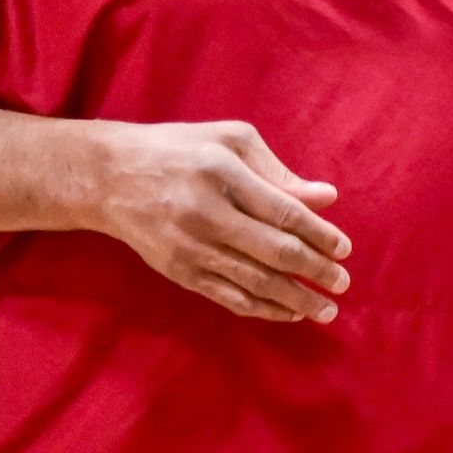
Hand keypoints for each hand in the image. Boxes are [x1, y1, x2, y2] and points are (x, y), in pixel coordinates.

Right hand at [89, 120, 348, 322]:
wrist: (108, 177)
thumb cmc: (180, 150)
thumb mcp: (229, 140)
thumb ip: (279, 171)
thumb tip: (326, 198)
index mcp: (221, 173)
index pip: (284, 212)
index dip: (320, 234)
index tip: (344, 249)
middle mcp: (205, 213)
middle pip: (274, 251)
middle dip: (315, 271)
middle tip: (343, 283)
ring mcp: (189, 247)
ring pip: (254, 281)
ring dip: (296, 299)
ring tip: (327, 310)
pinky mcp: (178, 270)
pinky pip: (228, 296)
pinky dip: (262, 308)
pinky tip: (289, 312)